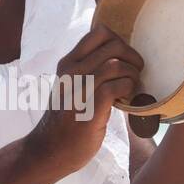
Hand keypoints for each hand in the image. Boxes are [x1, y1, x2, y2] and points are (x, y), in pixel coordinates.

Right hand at [27, 22, 143, 174]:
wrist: (49, 151)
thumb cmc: (67, 120)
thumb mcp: (72, 87)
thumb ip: (89, 70)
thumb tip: (121, 58)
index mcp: (68, 63)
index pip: (100, 32)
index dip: (121, 41)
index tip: (124, 60)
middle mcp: (71, 72)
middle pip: (114, 45)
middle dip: (133, 58)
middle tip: (134, 75)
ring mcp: (78, 89)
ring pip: (116, 64)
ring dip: (132, 76)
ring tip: (130, 89)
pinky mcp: (88, 109)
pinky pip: (115, 86)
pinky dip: (128, 90)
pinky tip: (126, 100)